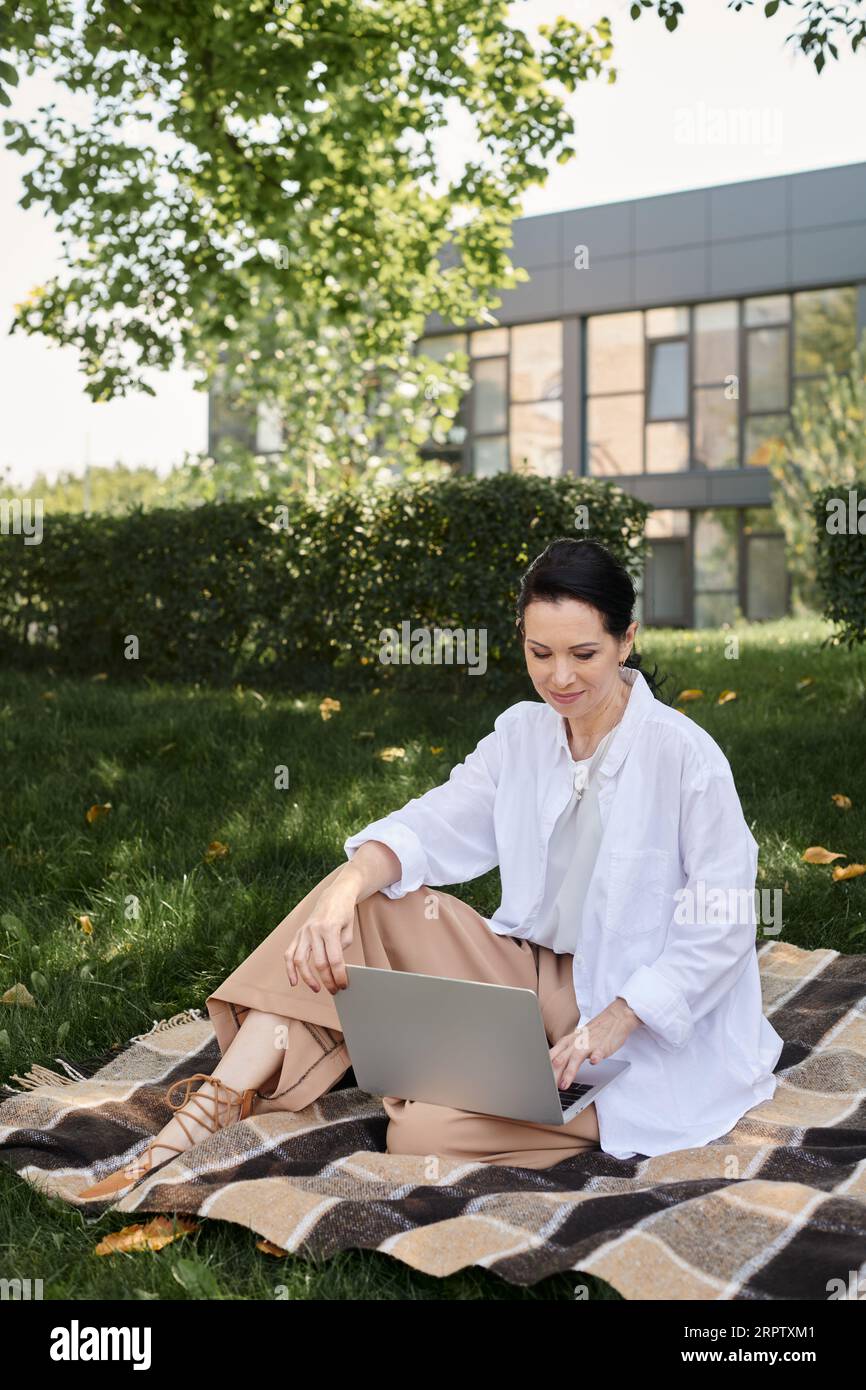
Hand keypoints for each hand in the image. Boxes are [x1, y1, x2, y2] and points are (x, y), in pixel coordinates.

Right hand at [284, 878, 358, 993]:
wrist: (334, 896)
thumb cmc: (344, 914)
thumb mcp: (348, 931)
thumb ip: (341, 950)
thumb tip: (335, 970)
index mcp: (330, 929)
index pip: (334, 959)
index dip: (339, 976)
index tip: (343, 985)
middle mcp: (314, 930)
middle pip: (319, 963)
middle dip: (327, 980)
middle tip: (334, 990)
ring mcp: (303, 932)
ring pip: (299, 961)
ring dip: (307, 978)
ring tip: (316, 989)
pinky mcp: (297, 934)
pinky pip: (289, 954)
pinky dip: (289, 969)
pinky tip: (294, 982)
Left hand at [549, 996, 642, 1088]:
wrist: (615, 1018)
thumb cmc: (593, 1033)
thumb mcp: (575, 1042)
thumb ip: (565, 1055)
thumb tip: (552, 1070)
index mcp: (567, 1042)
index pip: (552, 1057)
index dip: (545, 1070)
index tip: (540, 1083)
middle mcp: (576, 1043)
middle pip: (561, 1059)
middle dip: (553, 1075)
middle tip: (547, 1089)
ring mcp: (590, 1044)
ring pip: (576, 1058)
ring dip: (569, 1071)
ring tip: (564, 1084)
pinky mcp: (604, 1046)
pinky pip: (599, 1051)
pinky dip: (596, 1057)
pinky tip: (594, 1062)